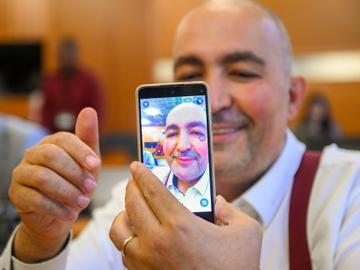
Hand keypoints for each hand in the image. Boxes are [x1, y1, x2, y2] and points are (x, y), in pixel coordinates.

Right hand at [8, 107, 100, 261]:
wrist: (60, 212)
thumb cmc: (76, 182)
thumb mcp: (87, 163)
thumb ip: (88, 138)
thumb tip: (89, 110)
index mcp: (51, 142)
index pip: (64, 139)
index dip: (81, 151)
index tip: (96, 165)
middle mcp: (33, 154)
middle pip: (51, 156)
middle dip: (75, 173)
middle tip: (91, 188)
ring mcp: (21, 173)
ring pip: (43, 178)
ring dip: (67, 192)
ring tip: (84, 203)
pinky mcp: (16, 194)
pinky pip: (34, 199)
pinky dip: (57, 208)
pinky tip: (71, 214)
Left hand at [109, 162, 261, 269]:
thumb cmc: (237, 269)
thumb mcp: (247, 233)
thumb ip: (233, 211)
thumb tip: (218, 202)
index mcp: (181, 225)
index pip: (152, 190)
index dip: (142, 174)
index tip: (135, 165)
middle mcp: (157, 242)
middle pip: (132, 204)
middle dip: (131, 187)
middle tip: (135, 181)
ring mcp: (146, 262)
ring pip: (119, 230)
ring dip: (123, 215)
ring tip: (133, 210)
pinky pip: (125, 252)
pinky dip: (128, 239)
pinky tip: (141, 236)